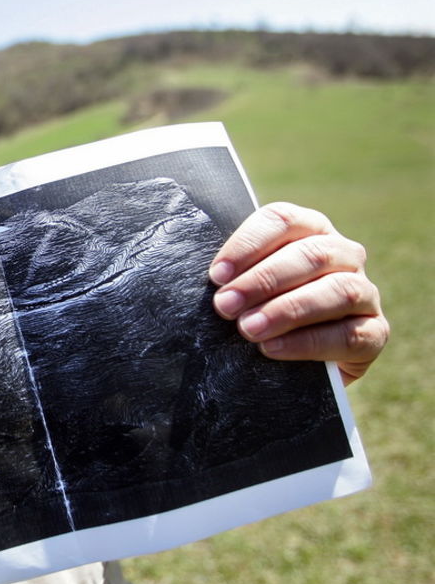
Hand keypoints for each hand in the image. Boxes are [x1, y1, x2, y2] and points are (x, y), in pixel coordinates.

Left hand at [208, 202, 388, 384]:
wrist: (297, 362)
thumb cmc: (260, 310)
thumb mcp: (245, 287)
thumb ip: (233, 275)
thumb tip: (209, 280)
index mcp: (309, 229)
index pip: (282, 220)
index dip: (248, 244)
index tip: (216, 275)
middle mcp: (343, 254)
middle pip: (310, 254)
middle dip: (262, 280)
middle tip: (225, 305)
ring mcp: (365, 292)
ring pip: (337, 291)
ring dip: (287, 310)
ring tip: (248, 329)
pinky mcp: (374, 332)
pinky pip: (349, 335)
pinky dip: (308, 342)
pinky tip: (273, 349)